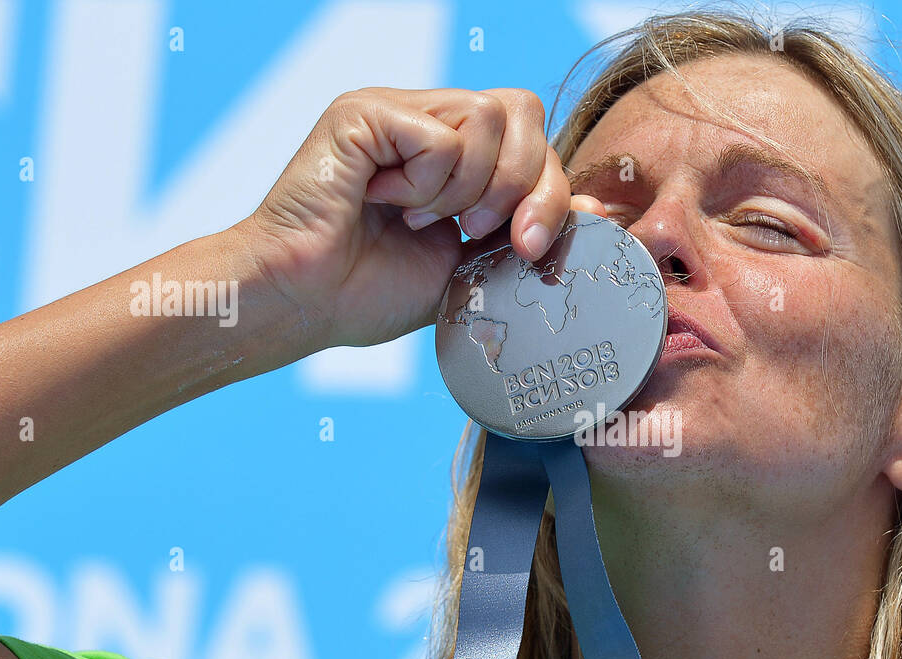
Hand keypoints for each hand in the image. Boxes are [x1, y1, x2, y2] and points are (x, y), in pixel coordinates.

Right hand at [234, 86, 605, 351]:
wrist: (304, 304)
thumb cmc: (370, 292)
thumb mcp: (471, 265)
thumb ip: (525, 233)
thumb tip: (597, 212)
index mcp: (455, 155)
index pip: (534, 138)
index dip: (549, 190)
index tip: (530, 246)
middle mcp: (428, 121)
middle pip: (523, 112)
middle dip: (523, 187)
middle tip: (476, 232)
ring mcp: (397, 112)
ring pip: (490, 116)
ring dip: (470, 188)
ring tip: (422, 218)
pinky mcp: (366, 113)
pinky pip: (441, 136)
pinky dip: (427, 184)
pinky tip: (386, 203)